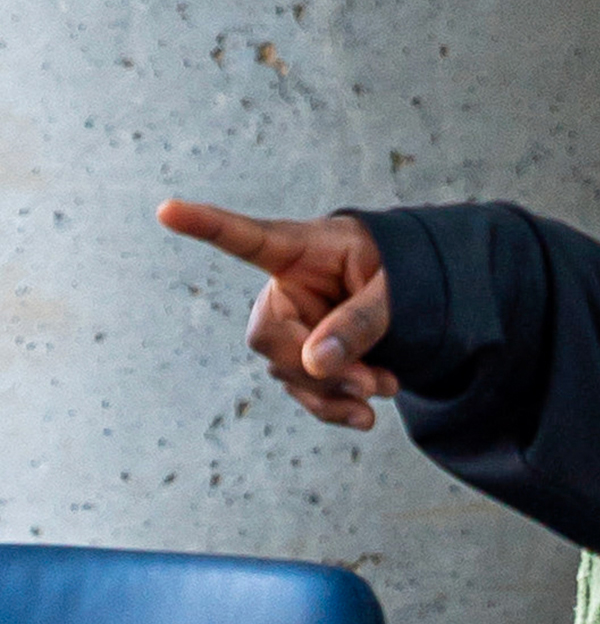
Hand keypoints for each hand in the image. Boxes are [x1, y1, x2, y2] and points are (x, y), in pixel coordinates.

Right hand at [157, 199, 399, 428]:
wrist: (409, 291)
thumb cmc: (397, 268)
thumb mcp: (395, 285)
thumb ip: (361, 319)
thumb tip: (315, 363)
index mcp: (298, 249)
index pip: (246, 237)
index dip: (206, 225)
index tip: (168, 208)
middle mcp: (280, 290)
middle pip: (270, 337)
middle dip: (317, 368)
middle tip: (372, 384)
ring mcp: (285, 326)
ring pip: (287, 372)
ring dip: (334, 391)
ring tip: (385, 387)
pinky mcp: (297, 358)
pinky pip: (303, 391)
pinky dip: (333, 407)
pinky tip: (363, 415)